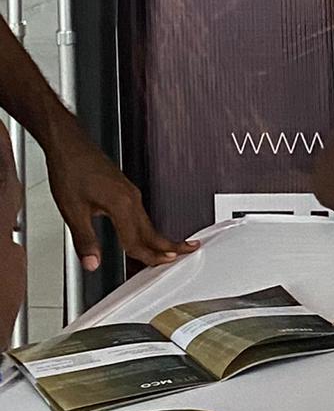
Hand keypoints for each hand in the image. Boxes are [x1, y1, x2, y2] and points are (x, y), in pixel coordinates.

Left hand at [42, 125, 192, 272]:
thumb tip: (91, 262)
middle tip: (188, 252)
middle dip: (170, 244)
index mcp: (121, 204)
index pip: (137, 240)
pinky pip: (140, 213)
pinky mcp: (124, 189)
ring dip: (158, 237)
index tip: (158, 265)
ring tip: (171, 248)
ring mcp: (129, 191)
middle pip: (152, 229)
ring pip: (147, 221)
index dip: (146, 256)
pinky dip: (146, 227)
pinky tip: (142, 232)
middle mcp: (130, 197)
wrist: (68, 145)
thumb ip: (85, 240)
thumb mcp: (73, 211)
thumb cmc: (70, 170)